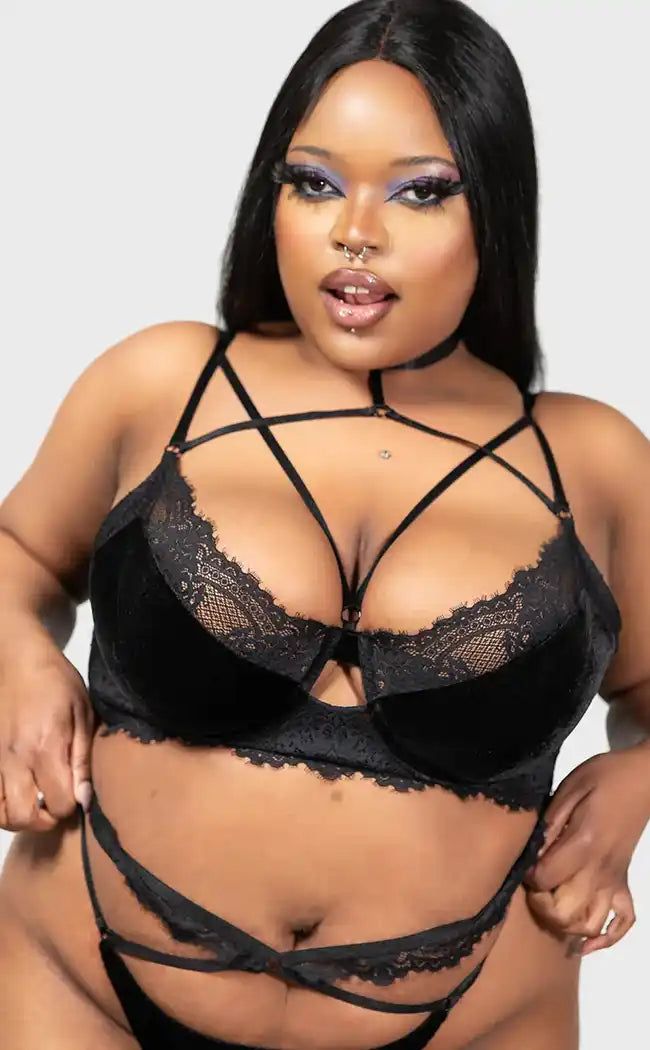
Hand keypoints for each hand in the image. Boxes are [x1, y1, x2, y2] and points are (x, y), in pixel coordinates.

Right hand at [0, 635, 93, 830]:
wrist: (18, 659)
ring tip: (35, 804)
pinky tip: (16, 793)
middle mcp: (16, 760)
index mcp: (46, 749)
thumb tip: (84, 797)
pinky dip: (1, 804)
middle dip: (44, 820)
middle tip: (55, 807)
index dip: (71, 807)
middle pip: (24, 816)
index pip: (59, 803)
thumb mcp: (82, 714)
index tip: (77, 795)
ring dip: (19, 817)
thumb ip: (82, 758)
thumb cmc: (58, 683)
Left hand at [523, 747, 649, 954]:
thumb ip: (550, 823)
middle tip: (534, 886)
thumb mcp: (569, 789)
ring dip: (566, 925)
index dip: (528, 875)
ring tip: (552, 907)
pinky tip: (585, 941)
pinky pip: (623, 923)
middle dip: (541, 906)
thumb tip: (532, 853)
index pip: (545, 880)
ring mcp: (615, 881)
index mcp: (582, 845)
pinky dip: (605, 938)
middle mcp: (600, 872)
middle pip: (565, 913)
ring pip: (590, 925)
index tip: (525, 861)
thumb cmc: (603, 778)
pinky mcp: (625, 883)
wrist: (643, 779)